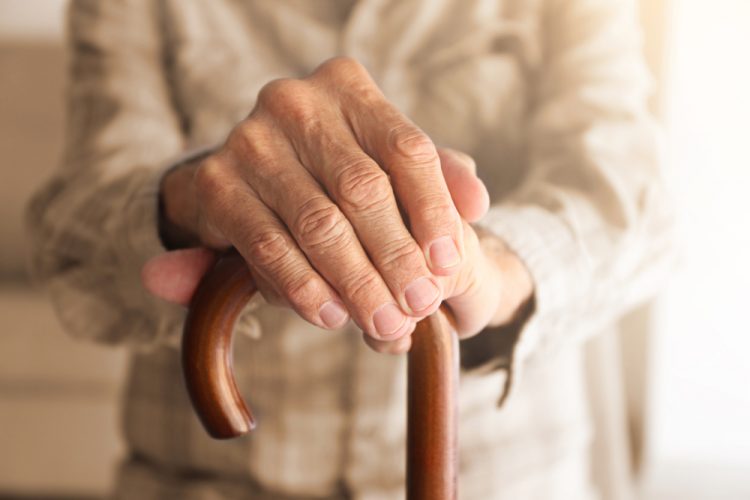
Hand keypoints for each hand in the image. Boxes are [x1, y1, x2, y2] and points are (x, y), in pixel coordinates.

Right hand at [145, 57, 488, 342]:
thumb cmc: (330, 170)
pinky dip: (306, 287)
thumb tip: (477, 201)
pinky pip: (271, 247)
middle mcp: (297, 103)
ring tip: (385, 323)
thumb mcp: (386, 163)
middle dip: (397, 258)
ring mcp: (251, 140)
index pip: (407, 150)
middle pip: (363, 190)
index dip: (433, 210)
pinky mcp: (216, 185)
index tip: (449, 264)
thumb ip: (436, 176)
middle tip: (419, 305)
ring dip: (357, 283)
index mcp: (348, 87)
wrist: (245, 176)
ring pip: (319, 225)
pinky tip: (333, 315)